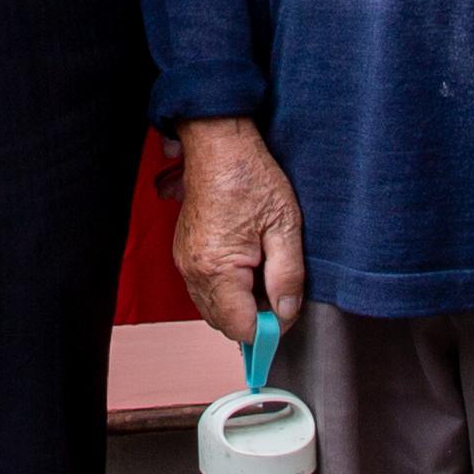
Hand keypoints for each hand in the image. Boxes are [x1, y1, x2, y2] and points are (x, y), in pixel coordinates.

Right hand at [170, 119, 307, 349]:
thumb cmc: (249, 177)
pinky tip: (248, 265)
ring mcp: (185, 264)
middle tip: (280, 290)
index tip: (288, 311)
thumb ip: (288, 277)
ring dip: (241, 305)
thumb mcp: (284, 227)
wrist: (218, 145)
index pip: (242, 327)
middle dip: (255, 318)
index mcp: (217, 268)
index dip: (270, 328)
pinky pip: (205, 290)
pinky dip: (228, 290)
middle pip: (225, 324)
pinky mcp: (185, 255)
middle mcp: (194, 271)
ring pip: (214, 309)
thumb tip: (287, 312)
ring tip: (265, 273)